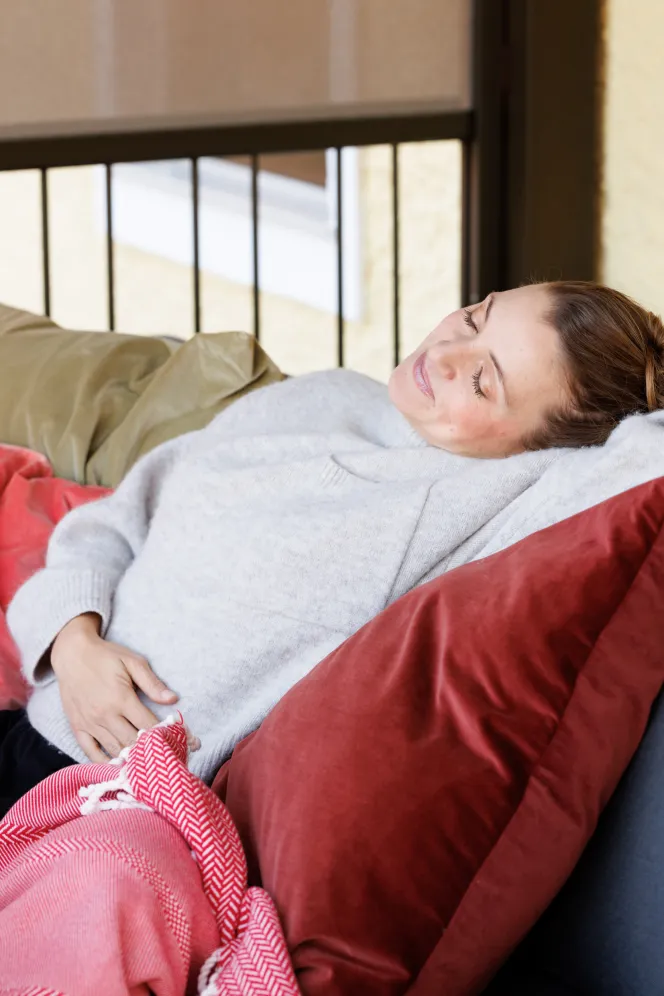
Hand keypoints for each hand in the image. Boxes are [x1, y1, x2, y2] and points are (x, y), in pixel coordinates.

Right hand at [51, 613, 178, 761]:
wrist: (71, 654)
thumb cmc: (105, 656)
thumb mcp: (132, 661)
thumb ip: (152, 683)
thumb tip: (172, 699)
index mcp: (121, 698)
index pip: (148, 724)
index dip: (168, 735)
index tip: (185, 743)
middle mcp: (104, 714)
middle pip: (132, 742)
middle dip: (152, 751)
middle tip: (169, 757)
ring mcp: (89, 723)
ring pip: (114, 750)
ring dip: (132, 760)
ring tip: (149, 766)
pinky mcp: (77, 727)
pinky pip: (91, 753)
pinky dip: (105, 763)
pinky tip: (119, 767)